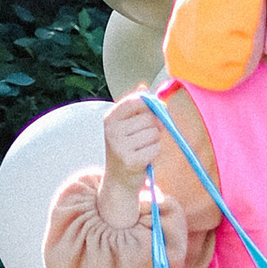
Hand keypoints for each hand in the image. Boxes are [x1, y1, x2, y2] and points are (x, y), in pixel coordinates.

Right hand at [98, 88, 179, 223]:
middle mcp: (112, 131)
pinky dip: (155, 153)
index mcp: (110, 119)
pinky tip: (145, 158)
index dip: (151, 104)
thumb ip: (137, 108)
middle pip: (150, 118)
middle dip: (155, 127)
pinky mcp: (131, 160)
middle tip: (145, 138)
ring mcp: (120, 146)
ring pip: (154, 133)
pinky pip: (155, 148)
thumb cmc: (127, 149)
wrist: (119, 180)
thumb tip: (144, 87)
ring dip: (155, 141)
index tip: (156, 111)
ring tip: (143, 149)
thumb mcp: (128, 126)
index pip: (136, 101)